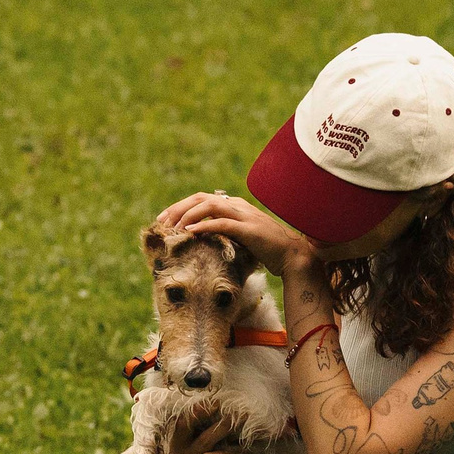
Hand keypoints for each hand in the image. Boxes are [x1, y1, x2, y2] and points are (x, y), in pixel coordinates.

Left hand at [156, 191, 316, 274]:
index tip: (164, 220)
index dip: (181, 207)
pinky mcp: (248, 229)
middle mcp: (237, 206)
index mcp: (234, 205)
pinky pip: (221, 223)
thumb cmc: (266, 250)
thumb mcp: (240, 238)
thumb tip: (202, 239)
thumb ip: (224, 233)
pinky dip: (204, 226)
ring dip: (188, 215)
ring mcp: (243, 215)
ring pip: (209, 205)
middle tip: (162, 222)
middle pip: (201, 198)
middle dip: (178, 208)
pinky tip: (191, 233)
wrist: (291, 255)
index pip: (202, 199)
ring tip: (174, 227)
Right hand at [166, 410, 240, 453]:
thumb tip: (223, 403)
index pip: (184, 424)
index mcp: (179, 441)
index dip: (198, 413)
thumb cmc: (205, 453)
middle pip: (202, 441)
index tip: (217, 403)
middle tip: (239, 420)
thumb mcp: (200, 438)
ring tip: (243, 449)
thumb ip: (207, 424)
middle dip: (222, 429)